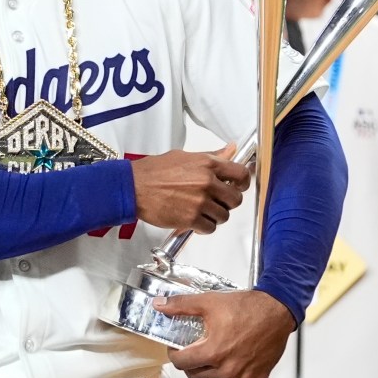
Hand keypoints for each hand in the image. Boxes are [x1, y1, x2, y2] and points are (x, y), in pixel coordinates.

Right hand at [130, 144, 249, 233]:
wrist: (134, 187)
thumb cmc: (154, 171)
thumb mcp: (185, 156)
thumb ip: (211, 156)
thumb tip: (230, 149)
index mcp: (207, 164)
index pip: (241, 174)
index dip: (242, 183)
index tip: (238, 187)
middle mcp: (207, 182)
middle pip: (235, 199)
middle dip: (227, 202)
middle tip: (216, 201)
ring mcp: (200, 202)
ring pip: (223, 216)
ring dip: (215, 215)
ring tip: (201, 210)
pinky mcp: (191, 219)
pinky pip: (210, 228)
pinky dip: (204, 227)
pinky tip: (195, 220)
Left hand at [158, 289, 293, 377]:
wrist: (277, 311)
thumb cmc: (247, 308)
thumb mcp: (209, 302)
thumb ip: (181, 305)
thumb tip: (160, 305)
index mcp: (213, 352)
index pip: (181, 363)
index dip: (174, 354)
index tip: (176, 347)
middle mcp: (227, 369)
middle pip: (195, 375)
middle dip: (190, 362)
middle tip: (193, 349)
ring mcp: (242, 377)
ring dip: (208, 371)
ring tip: (211, 354)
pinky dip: (229, 375)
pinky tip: (230, 360)